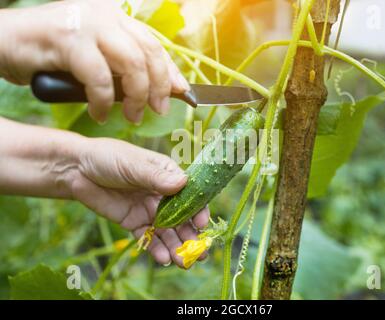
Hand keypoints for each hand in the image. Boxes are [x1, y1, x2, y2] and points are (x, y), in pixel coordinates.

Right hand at [0, 0, 188, 122]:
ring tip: (132, 117)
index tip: (183, 93)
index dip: (171, 70)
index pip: (155, 44)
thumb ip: (125, 69)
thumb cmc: (53, 55)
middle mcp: (106, 15)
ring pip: (131, 63)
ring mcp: (87, 24)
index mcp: (116, 18)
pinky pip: (98, 77)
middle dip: (159, 86)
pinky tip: (99, 114)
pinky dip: (102, 101)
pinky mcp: (68, 39)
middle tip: (159, 110)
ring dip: (136, 96)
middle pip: (149, 52)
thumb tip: (160, 91)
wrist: (7, 43)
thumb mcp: (97, 59)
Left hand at [0, 118, 208, 267]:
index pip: (190, 194)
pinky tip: (163, 259)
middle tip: (198, 254)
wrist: (76, 169)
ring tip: (183, 262)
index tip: (202, 224)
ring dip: (177, 247)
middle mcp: (163, 194)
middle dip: (191, 235)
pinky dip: (156, 249)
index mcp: (167, 175)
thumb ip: (156, 177)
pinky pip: (148, 238)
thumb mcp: (133, 164)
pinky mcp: (134, 222)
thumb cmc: (108, 157)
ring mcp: (149, 210)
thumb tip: (183, 183)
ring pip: (168, 232)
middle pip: (182, 217)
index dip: (198, 209)